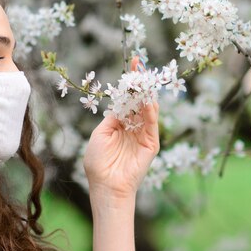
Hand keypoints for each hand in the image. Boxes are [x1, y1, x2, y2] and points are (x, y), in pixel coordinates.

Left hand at [83, 57, 159, 201]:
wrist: (106, 185)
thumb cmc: (98, 162)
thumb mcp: (101, 134)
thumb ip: (113, 117)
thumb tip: (122, 101)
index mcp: (121, 124)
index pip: (128, 100)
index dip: (129, 84)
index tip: (131, 65)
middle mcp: (134, 127)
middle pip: (139, 100)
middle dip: (139, 83)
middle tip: (139, 65)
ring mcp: (144, 135)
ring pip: (148, 109)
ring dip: (146, 92)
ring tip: (143, 77)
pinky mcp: (151, 144)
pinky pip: (152, 123)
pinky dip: (150, 110)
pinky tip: (146, 99)